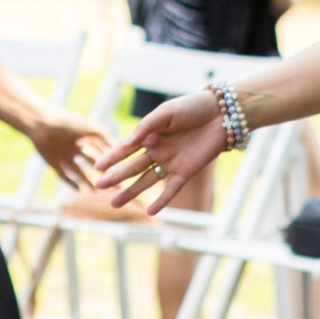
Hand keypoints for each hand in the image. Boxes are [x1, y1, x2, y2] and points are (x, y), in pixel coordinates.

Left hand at [19, 115, 112, 189]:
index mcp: (84, 137)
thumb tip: (121, 150)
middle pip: (93, 165)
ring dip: (88, 182)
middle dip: (104, 176)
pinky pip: (63, 176)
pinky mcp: (53, 162)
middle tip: (115, 188)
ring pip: (79, 173)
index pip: (102, 153)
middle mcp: (75, 147)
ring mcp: (64, 156)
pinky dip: (70, 183)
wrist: (40, 123)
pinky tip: (79, 190)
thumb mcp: (90, 128)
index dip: (112, 164)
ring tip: (98, 192)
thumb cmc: (67, 123)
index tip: (124, 174)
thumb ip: (105, 138)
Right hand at [95, 90, 230, 213]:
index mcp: (150, 135)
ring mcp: (171, 163)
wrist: (222, 113)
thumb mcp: (165, 112)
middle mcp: (157, 151)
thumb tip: (127, 144)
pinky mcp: (186, 172)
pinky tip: (150, 211)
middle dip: (115, 177)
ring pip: (147, 181)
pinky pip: (171, 189)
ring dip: (132, 192)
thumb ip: (145, 127)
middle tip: (99, 187)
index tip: (97, 166)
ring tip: (115, 204)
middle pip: (132, 167)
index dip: (111, 158)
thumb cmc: (192, 107)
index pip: (126, 149)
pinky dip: (161, 200)